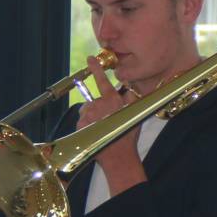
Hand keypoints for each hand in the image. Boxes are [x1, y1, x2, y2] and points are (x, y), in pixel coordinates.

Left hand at [76, 60, 142, 182]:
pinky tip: (95, 133)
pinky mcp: (81, 125)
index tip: (90, 59)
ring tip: (101, 128)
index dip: (96, 69)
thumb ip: (131, 99)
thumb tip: (129, 88)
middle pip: (93, 101)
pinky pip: (82, 121)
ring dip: (92, 117)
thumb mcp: (135, 115)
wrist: (119, 156)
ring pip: (86, 111)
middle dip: (97, 108)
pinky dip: (86, 126)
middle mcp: (99, 104)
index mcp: (113, 100)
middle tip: (106, 121)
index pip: (103, 81)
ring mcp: (89, 115)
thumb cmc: (128, 137)